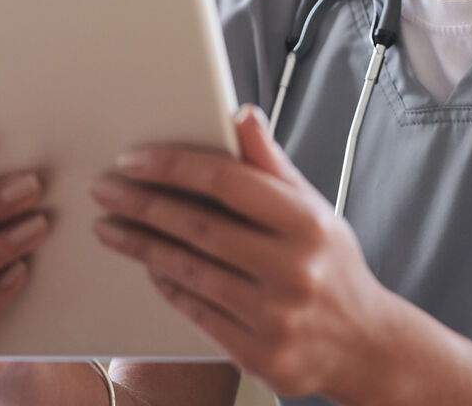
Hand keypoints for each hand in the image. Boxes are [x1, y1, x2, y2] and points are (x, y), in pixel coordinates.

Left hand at [88, 106, 400, 401]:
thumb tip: (240, 114)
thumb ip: (271, 164)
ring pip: (190, 271)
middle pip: (199, 227)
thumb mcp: (314, 209)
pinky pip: (196, 311)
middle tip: (104, 189)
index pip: (228, 180)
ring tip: (109, 226)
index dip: (174, 165)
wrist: (368, 348)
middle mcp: (294, 269)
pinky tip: (146, 263)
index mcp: (308, 223)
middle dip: (142, 204)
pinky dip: (166, 283)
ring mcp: (277, 318)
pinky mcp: (260, 356)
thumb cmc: (330, 265)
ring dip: (141, 245)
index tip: (132, 159)